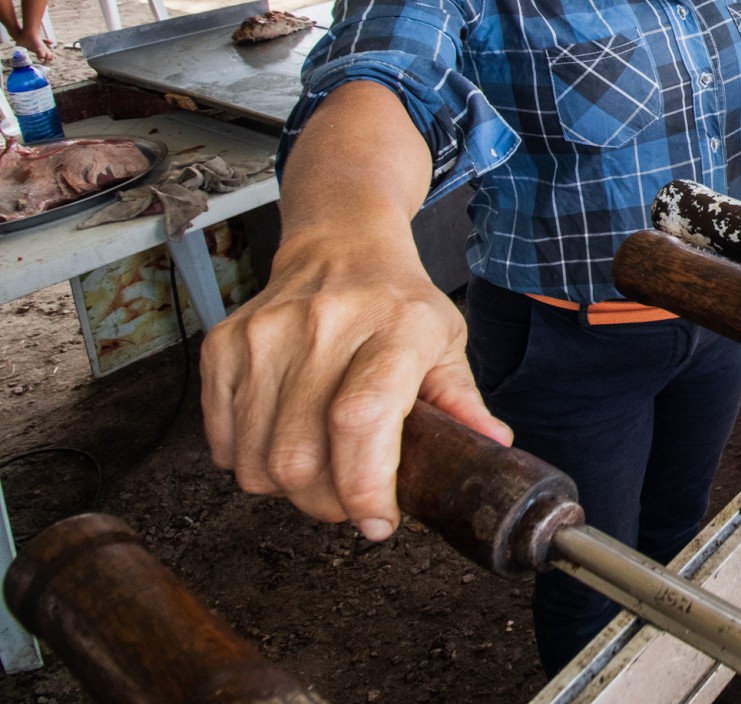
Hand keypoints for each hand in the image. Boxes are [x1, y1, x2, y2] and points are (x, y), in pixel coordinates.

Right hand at [201, 229, 509, 540]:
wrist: (339, 246)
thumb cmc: (398, 301)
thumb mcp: (447, 342)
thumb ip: (463, 403)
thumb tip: (491, 451)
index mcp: (394, 326)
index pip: (361, 419)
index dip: (365, 486)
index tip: (379, 520)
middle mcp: (324, 326)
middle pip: (301, 456)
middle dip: (328, 504)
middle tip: (352, 499)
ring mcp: (265, 335)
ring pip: (257, 460)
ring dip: (288, 490)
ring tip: (321, 470)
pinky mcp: (224, 347)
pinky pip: (223, 443)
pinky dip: (250, 463)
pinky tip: (285, 441)